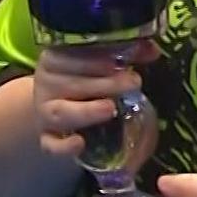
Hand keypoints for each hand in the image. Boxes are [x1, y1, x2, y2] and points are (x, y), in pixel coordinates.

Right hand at [33, 41, 155, 159]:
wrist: (55, 107)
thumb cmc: (81, 80)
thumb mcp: (98, 65)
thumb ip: (124, 55)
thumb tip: (152, 49)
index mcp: (56, 59)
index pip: (70, 55)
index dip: (95, 58)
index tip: (119, 62)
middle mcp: (47, 84)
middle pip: (70, 84)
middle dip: (103, 84)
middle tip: (133, 83)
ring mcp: (44, 113)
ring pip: (60, 113)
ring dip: (86, 111)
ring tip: (110, 109)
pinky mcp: (46, 138)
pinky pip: (50, 145)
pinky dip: (63, 147)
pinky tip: (79, 143)